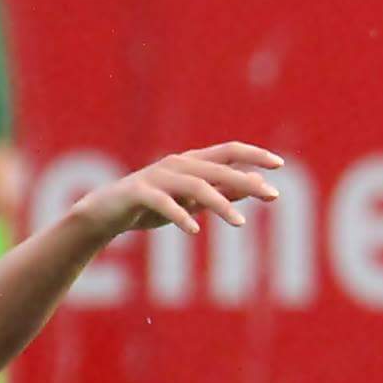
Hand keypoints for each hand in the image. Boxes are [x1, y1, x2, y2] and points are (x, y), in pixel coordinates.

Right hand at [71, 144, 284, 241]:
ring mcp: (156, 177)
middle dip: (247, 181)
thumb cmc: (150, 206)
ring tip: (241, 223)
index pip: (228, 151)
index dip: (254, 154)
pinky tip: (194, 231)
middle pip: (217, 168)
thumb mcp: (190, 201)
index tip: (280, 164)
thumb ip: (220, 193)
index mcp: (190, 162)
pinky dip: (180, 216)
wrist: (103, 213)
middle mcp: (176, 164)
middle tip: (273, 195)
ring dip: (220, 203)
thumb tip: (254, 187)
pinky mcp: (138, 193)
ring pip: (195, 185)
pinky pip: (163, 204)